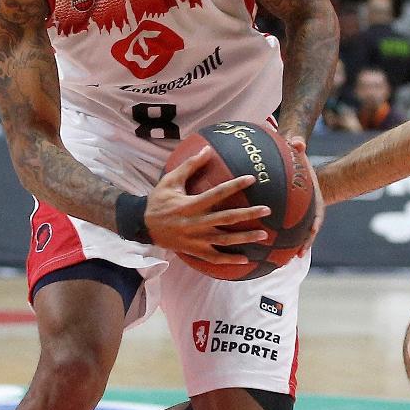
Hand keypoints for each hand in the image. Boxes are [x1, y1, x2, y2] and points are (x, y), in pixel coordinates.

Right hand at [145, 147, 269, 264]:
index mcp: (190, 205)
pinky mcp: (194, 251)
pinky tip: (245, 259)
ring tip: (264, 235)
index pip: (217, 193)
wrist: (142, 225)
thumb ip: (190, 165)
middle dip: (248, 214)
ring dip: (245, 238)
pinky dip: (229, 260)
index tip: (252, 178)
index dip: (235, 185)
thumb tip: (207, 149)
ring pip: (224, 241)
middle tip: (267, 210)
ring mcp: (196, 240)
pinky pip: (214, 258)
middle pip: (226, 219)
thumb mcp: (170, 180)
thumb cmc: (158, 200)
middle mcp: (195, 223)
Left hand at [287, 136, 323, 257]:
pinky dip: (276, 242)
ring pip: (296, 236)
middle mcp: (309, 213)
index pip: (317, 217)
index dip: (313, 228)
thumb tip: (298, 141)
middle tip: (293, 257)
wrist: (301, 170)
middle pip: (307, 233)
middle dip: (302, 245)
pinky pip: (283, 232)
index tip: (309, 236)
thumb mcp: (300, 154)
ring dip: (289, 250)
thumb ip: (299, 148)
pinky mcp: (288, 220)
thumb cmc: (298, 160)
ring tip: (279, 264)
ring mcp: (299, 218)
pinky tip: (262, 252)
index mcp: (315, 201)